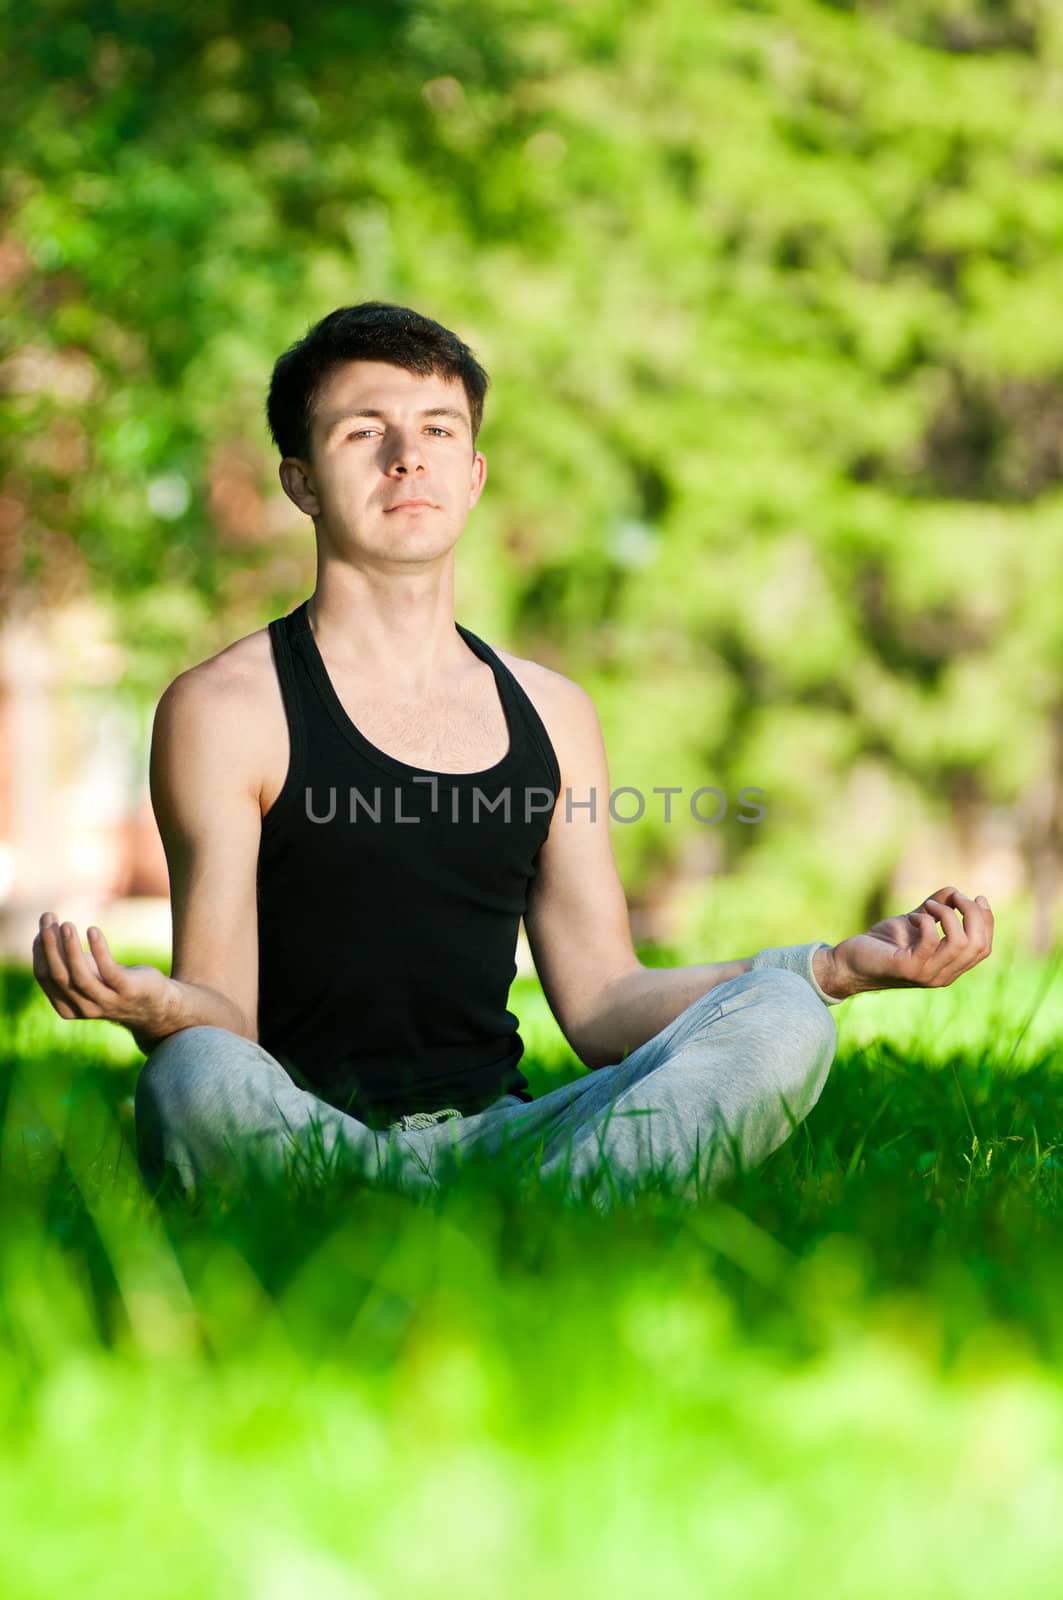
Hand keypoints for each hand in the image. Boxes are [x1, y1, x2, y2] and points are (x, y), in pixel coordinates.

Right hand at [32, 912, 177, 1027]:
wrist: (155, 1004)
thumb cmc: (113, 984)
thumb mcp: (87, 974)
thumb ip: (65, 962)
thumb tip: (45, 931)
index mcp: (66, 1007)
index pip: (45, 977)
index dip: (40, 951)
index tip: (42, 928)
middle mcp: (84, 1008)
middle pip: (59, 976)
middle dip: (50, 945)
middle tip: (49, 919)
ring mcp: (107, 1001)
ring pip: (80, 977)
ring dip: (70, 948)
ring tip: (67, 924)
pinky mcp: (127, 990)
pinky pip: (109, 970)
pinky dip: (99, 950)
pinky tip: (93, 931)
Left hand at [824, 886, 994, 998]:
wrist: (849, 962)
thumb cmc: (882, 944)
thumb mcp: (915, 922)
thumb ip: (935, 909)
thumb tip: (954, 891)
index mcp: (949, 967)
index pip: (983, 948)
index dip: (986, 922)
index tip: (978, 898)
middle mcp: (943, 975)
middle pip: (978, 945)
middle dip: (972, 914)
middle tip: (955, 897)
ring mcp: (927, 975)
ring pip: (960, 943)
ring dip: (949, 915)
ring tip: (929, 906)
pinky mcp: (908, 968)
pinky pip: (931, 940)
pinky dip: (925, 920)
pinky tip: (912, 916)